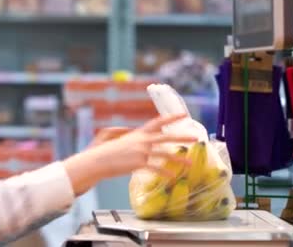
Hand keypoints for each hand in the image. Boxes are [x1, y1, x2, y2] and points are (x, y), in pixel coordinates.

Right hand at [63, 113, 195, 194]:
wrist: (97, 161)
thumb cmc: (102, 151)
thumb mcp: (111, 136)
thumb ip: (122, 133)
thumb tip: (128, 132)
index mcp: (137, 133)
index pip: (157, 122)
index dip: (171, 118)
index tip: (183, 114)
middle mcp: (142, 141)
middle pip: (166, 137)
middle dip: (182, 137)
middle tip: (195, 138)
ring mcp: (141, 152)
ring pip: (165, 155)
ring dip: (178, 160)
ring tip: (190, 164)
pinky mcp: (139, 163)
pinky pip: (156, 168)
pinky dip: (164, 173)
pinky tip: (172, 177)